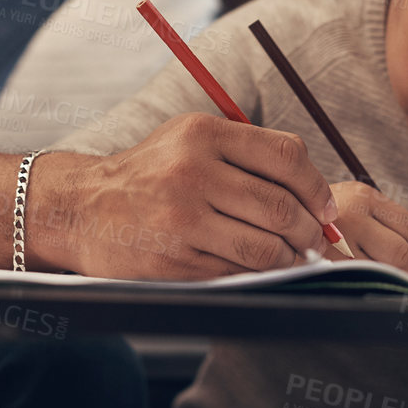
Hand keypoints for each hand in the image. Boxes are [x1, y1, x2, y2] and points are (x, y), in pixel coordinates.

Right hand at [39, 113, 339, 279]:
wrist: (81, 208)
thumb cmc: (148, 175)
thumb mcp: (188, 140)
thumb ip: (245, 153)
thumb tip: (314, 191)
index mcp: (202, 133)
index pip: (285, 155)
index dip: (317, 186)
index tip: (326, 207)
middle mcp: (192, 171)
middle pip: (281, 206)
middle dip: (311, 232)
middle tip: (316, 241)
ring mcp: (182, 218)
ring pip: (266, 246)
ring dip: (290, 258)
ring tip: (291, 257)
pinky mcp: (174, 259)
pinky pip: (238, 271)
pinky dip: (259, 275)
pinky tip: (258, 268)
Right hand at [323, 182, 407, 278]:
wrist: (276, 214)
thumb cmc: (318, 218)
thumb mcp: (350, 204)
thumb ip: (380, 220)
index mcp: (364, 195)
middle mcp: (352, 212)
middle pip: (402, 252)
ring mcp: (336, 237)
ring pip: (384, 269)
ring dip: (393, 281)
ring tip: (389, 281)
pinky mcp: (322, 258)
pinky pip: (360, 279)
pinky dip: (370, 285)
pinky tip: (366, 283)